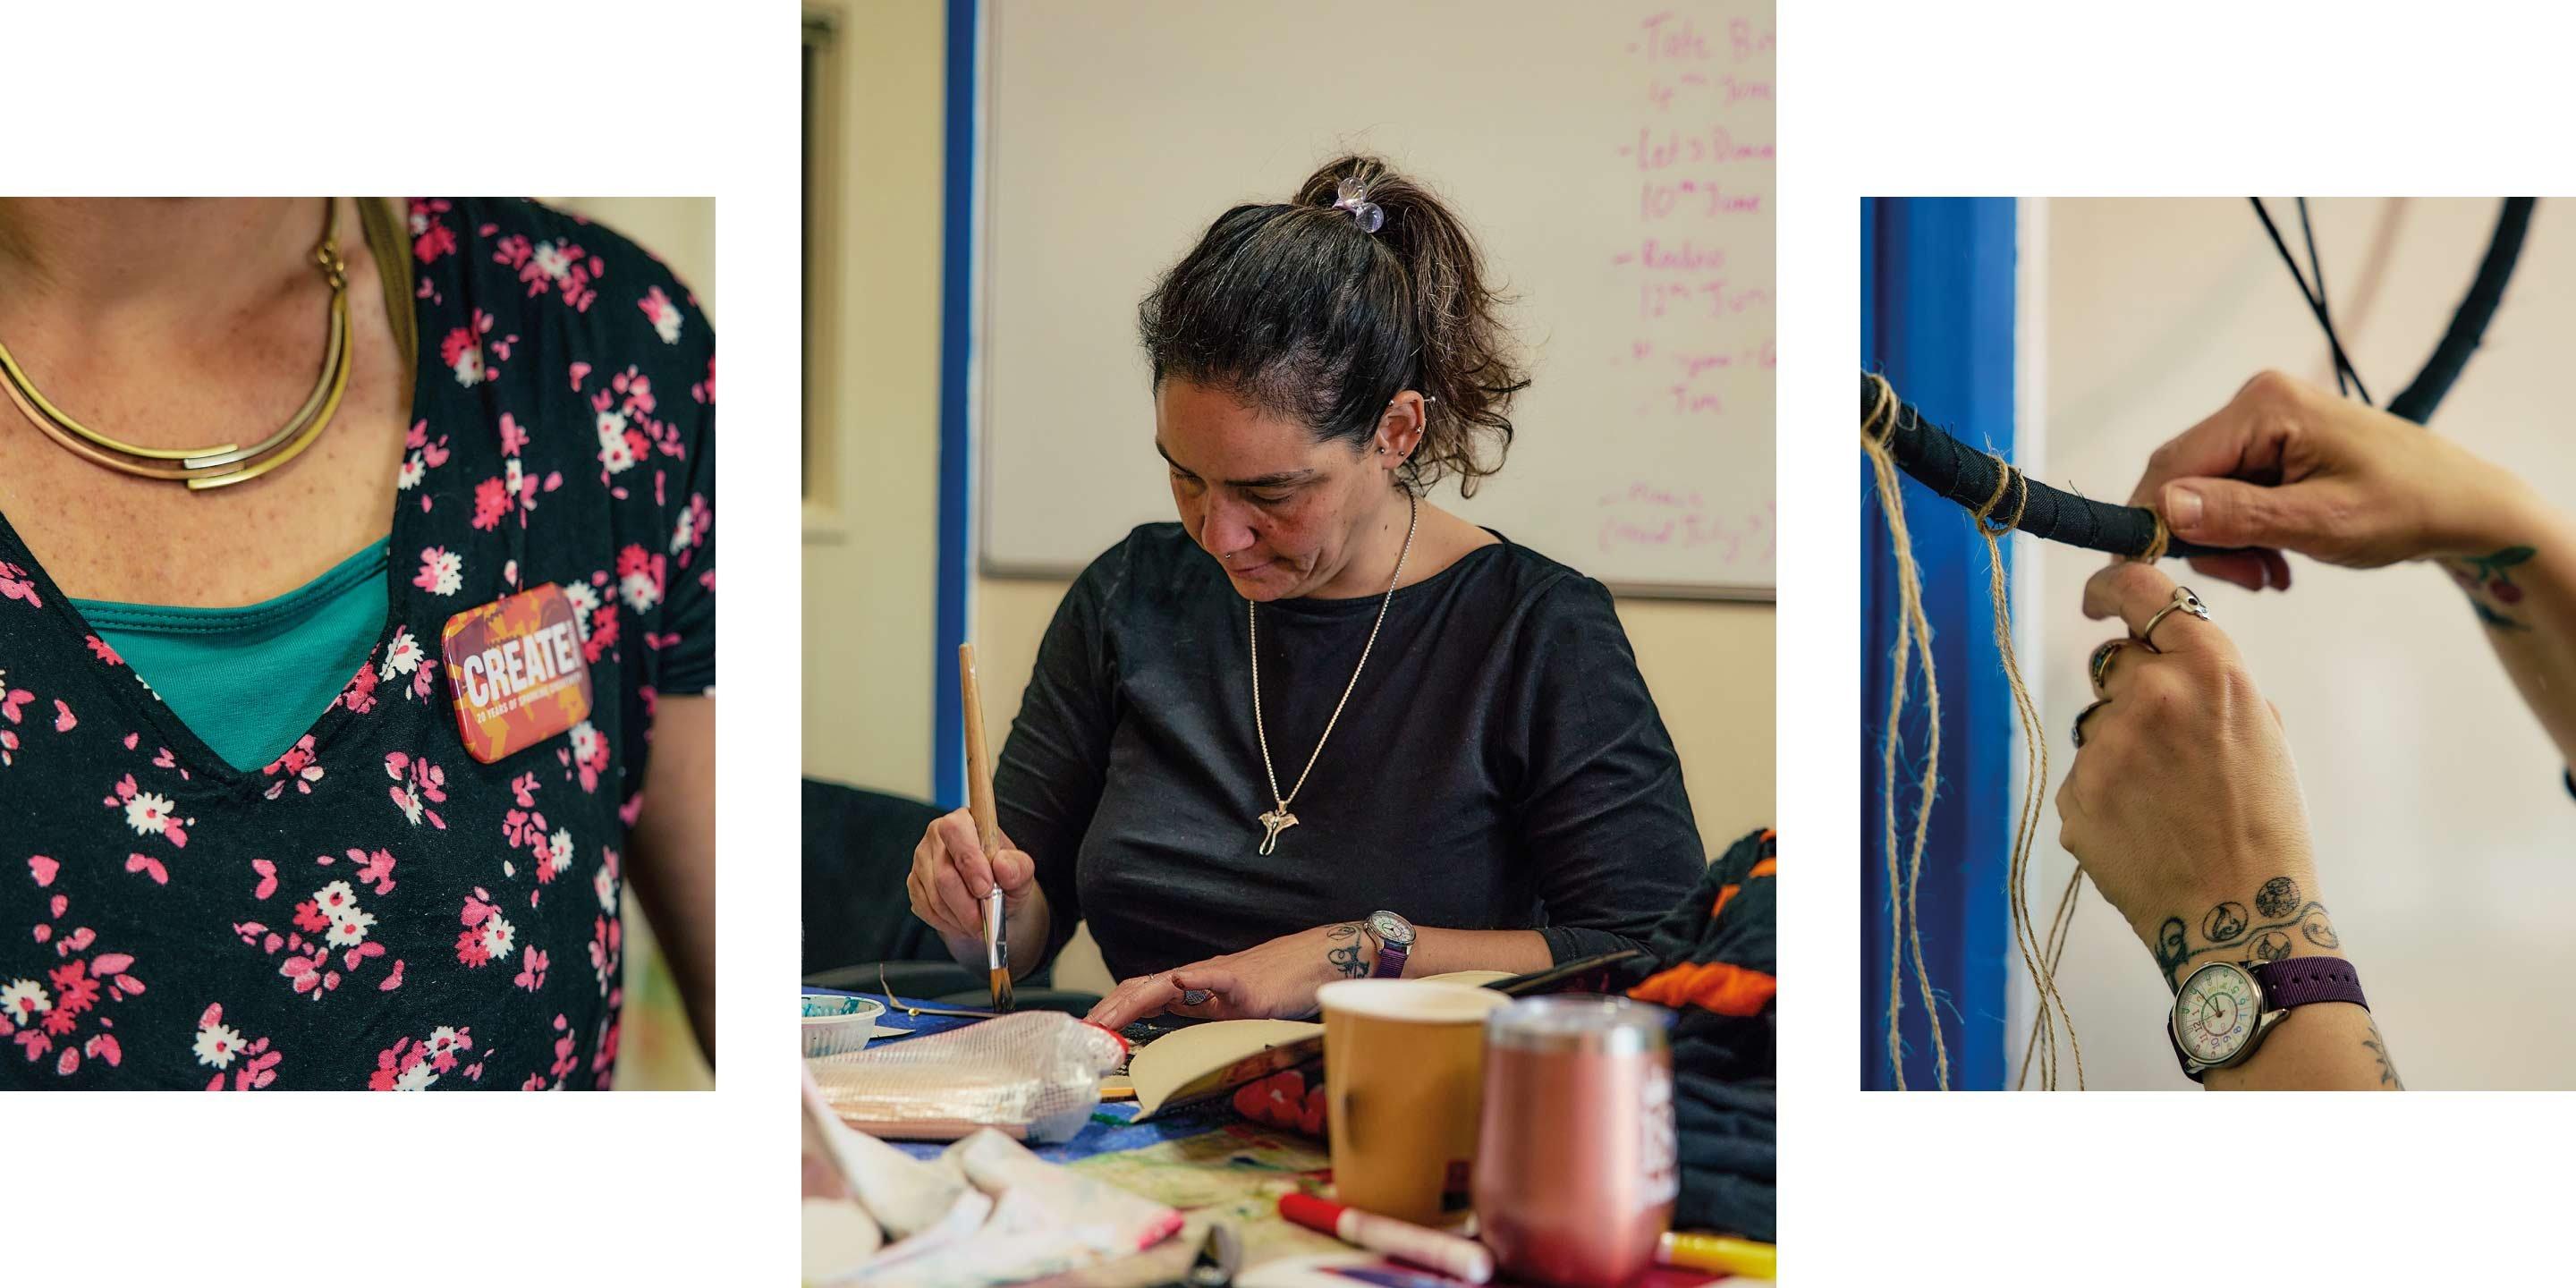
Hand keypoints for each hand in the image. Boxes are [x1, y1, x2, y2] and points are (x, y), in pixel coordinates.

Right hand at [905, 807, 1038, 944]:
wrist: (994, 897)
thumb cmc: (1006, 878)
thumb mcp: (1021, 871)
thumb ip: (1017, 867)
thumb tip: (1002, 866)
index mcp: (964, 820)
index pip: (955, 831)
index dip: (969, 862)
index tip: (986, 889)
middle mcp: (936, 836)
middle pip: (943, 874)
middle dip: (967, 905)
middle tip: (985, 922)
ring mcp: (921, 860)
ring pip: (934, 896)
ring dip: (958, 918)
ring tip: (978, 925)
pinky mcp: (914, 883)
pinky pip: (925, 908)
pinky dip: (946, 923)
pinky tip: (962, 924)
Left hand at [1082, 922, 1374, 1029]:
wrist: (1313, 963)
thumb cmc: (1275, 989)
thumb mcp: (1229, 1013)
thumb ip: (1200, 1020)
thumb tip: (1169, 1044)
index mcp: (1192, 988)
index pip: (1140, 995)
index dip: (1111, 1011)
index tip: (1086, 1032)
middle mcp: (1197, 978)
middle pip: (1141, 987)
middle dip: (1109, 1009)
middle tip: (1082, 1033)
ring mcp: (1220, 977)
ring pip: (1166, 983)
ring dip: (1133, 1001)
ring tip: (1108, 1018)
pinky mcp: (1247, 983)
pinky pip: (1218, 978)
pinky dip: (1196, 980)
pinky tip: (1179, 982)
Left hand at [2056, 561, 2327, 984]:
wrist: (2240, 914)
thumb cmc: (2264, 825)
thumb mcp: (2262, 730)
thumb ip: (2211, 680)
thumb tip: (2168, 653)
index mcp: (2210, 670)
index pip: (2142, 589)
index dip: (2112, 586)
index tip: (2099, 597)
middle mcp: (2152, 694)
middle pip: (2117, 662)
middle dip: (2135, 690)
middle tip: (2170, 745)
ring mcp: (2106, 744)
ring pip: (2098, 722)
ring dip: (2123, 746)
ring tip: (2168, 801)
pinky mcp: (2075, 791)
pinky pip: (2084, 774)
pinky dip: (2107, 794)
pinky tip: (2145, 828)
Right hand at [2126, 370, 2538, 590]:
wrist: (2464, 505)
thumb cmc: (2408, 508)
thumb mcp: (2323, 523)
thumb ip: (2241, 515)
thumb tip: (2163, 509)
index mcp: (2263, 407)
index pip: (2173, 466)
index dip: (2155, 524)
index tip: (2157, 578)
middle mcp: (2256, 403)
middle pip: (2184, 479)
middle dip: (2201, 539)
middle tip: (2248, 582)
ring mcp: (2265, 423)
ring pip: (2203, 493)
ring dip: (2225, 543)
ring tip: (2270, 575)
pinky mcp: (2275, 445)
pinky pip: (2230, 493)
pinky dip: (2243, 534)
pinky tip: (2276, 560)